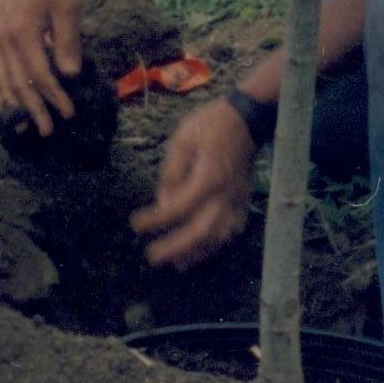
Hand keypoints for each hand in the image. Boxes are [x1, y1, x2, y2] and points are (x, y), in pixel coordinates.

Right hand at [0, 0, 85, 135]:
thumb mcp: (68, 7)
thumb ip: (67, 41)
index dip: (53, 95)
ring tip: (24, 127)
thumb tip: (70, 75)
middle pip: (17, 82)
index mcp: (22, 31)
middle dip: (33, 109)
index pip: (38, 74)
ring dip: (14, 105)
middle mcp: (3, 39)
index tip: (68, 112)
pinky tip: (6, 106)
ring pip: (2, 80)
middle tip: (47, 131)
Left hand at [131, 99, 257, 268]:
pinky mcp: (243, 204)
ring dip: (195, 254)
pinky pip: (231, 234)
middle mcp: (225, 196)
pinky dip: (214, 247)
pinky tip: (200, 252)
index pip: (179, 208)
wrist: (246, 119)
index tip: (136, 226)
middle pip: (201, 232)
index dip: (156, 220)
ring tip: (175, 263)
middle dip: (175, 248)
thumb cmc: (210, 125)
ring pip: (218, 239)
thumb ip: (171, 172)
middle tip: (152, 256)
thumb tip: (162, 203)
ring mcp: (237, 202)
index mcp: (208, 178)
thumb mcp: (182, 139)